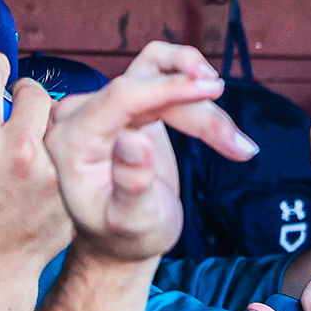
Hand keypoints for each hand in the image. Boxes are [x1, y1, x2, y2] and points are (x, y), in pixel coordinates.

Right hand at [0, 54, 70, 278]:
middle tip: (13, 105)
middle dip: (21, 95)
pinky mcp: (69, 189)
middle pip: (32, 91)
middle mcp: (16, 149)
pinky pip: (70, 153)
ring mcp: (47, 171)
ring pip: (58, 121)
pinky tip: (40, 164)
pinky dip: (59, 152)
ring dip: (43, 122)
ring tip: (28, 133)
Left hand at [45, 41, 253, 262]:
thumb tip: (132, 139)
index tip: (215, 90)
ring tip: (235, 141)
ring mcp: (103, 105)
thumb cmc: (125, 235)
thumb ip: (130, 182)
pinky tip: (214, 102)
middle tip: (239, 146)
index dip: (170, 87)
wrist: (123, 239)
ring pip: (160, 73)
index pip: (122, 95)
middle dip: (200, 111)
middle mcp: (80, 114)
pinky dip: (192, 83)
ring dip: (203, 101)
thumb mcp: (131, 220)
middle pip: (148, 85)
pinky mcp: (128, 102)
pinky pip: (160, 72)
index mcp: (71, 141)